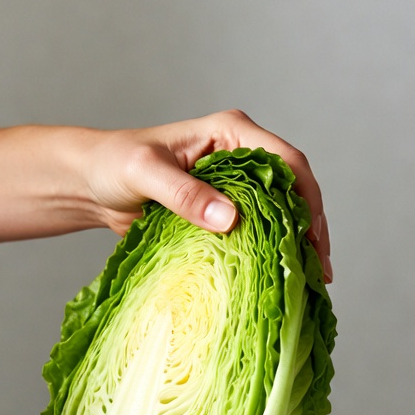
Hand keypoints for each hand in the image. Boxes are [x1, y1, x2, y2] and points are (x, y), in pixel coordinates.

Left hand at [82, 110, 331, 281]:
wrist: (92, 185)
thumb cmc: (114, 165)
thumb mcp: (145, 174)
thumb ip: (184, 194)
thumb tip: (230, 218)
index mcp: (230, 133)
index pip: (286, 161)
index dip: (307, 198)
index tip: (314, 236)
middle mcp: (240, 157)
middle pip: (293, 191)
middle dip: (311, 229)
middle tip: (321, 271)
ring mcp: (234, 187)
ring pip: (280, 215)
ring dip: (296, 246)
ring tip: (311, 282)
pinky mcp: (222, 214)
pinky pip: (255, 233)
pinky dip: (269, 255)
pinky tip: (280, 280)